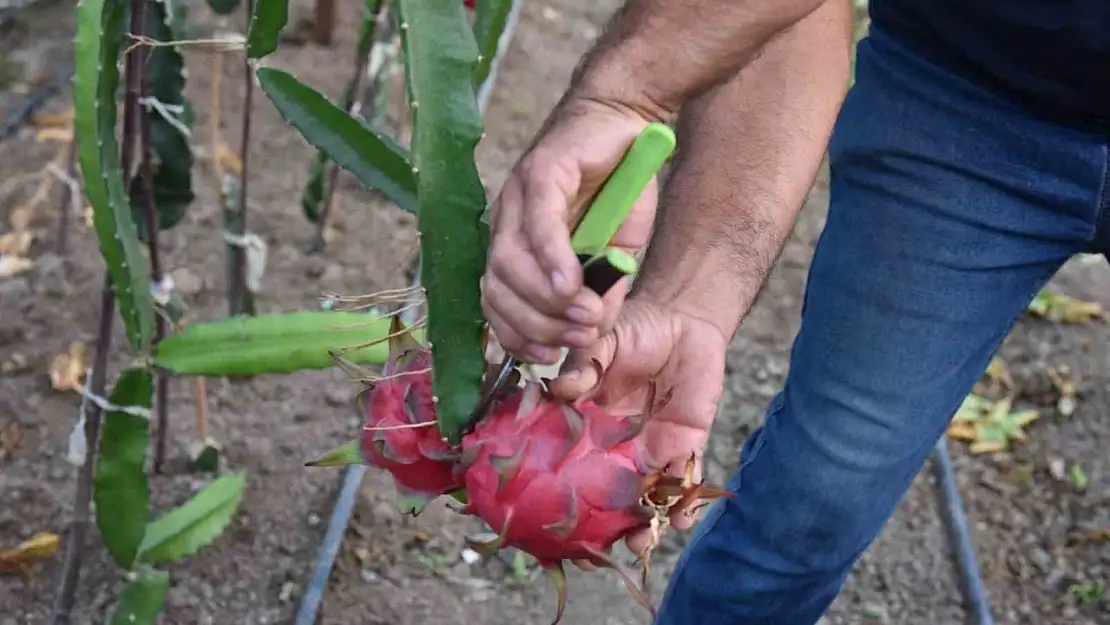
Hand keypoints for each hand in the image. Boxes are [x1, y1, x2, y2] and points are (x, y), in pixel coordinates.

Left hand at [481, 99, 657, 364]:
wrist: (629, 124)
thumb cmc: (618, 190)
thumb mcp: (614, 257)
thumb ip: (598, 294)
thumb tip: (590, 338)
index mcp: (514, 246)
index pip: (494, 304)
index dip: (517, 337)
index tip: (550, 357)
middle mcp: (505, 222)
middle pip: (496, 288)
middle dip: (535, 324)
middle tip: (578, 337)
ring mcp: (518, 195)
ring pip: (508, 261)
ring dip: (545, 300)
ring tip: (585, 316)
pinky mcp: (542, 169)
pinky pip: (537, 222)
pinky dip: (552, 260)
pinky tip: (572, 284)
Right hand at [548, 298, 728, 559]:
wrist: (683, 321)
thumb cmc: (635, 330)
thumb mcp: (603, 343)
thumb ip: (583, 366)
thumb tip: (558, 388)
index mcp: (587, 424)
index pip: (568, 465)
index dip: (558, 493)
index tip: (546, 523)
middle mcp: (615, 446)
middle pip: (604, 496)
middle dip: (599, 528)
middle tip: (591, 554)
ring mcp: (650, 450)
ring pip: (644, 498)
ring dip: (644, 526)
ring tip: (640, 543)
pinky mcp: (686, 447)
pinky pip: (685, 482)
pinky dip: (685, 504)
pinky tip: (682, 520)